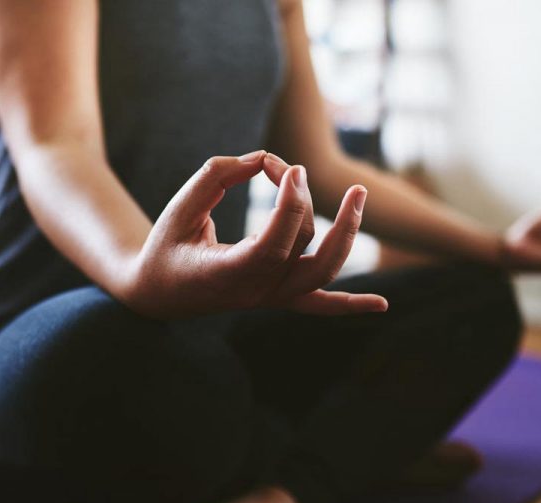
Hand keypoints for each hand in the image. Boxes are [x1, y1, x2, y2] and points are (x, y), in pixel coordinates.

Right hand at [120, 151, 388, 317]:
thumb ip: (218, 176)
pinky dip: (350, 305)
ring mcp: (269, 298)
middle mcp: (254, 292)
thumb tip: (262, 160)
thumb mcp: (180, 206)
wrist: (159, 292)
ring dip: (346, 235)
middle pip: (303, 252)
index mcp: (226, 275)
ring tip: (357, 194)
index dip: (288, 205)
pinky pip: (319, 305)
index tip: (286, 168)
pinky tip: (382, 305)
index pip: (273, 246)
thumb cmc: (167, 245)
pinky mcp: (277, 297)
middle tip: (299, 169)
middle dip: (308, 206)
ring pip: (322, 273)